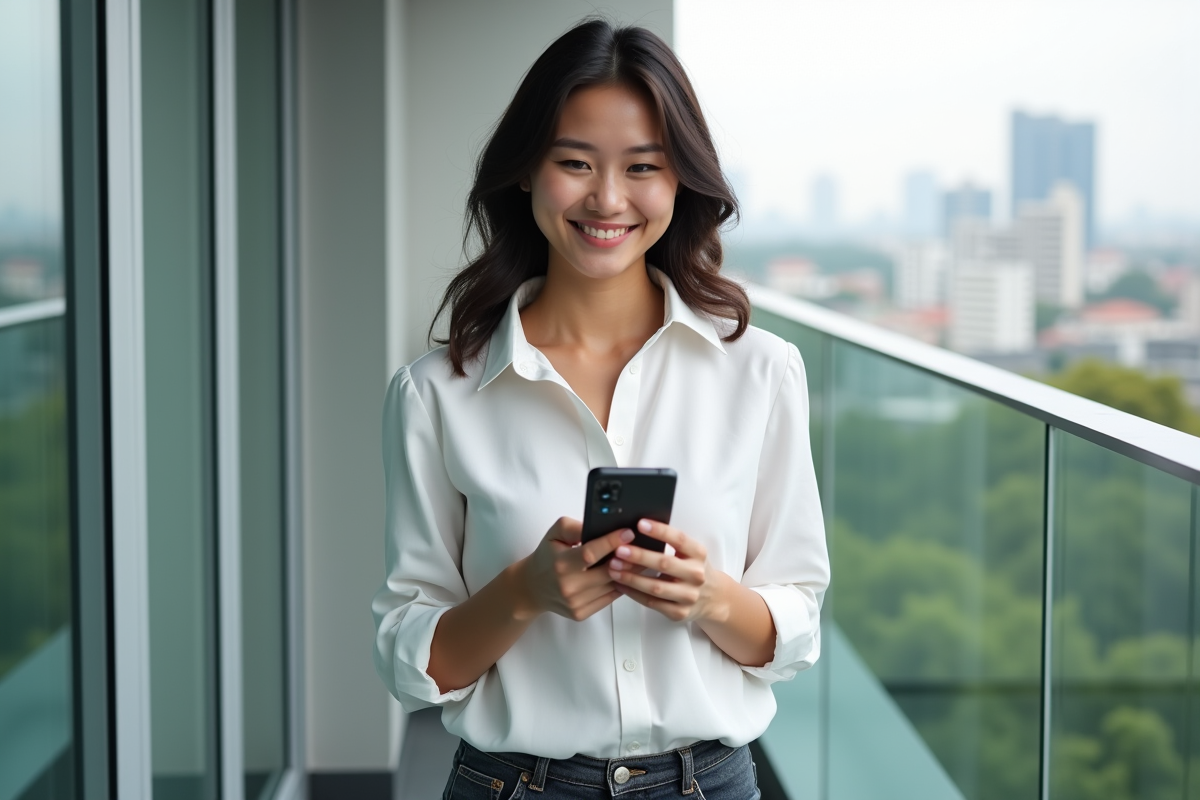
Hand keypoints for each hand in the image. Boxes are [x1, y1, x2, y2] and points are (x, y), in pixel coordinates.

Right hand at [515, 517, 633, 621]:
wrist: (532, 588)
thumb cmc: (547, 556)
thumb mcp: (554, 533)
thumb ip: (575, 527)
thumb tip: (599, 527)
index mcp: (561, 563)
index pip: (591, 553)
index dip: (612, 542)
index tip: (629, 533)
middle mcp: (569, 586)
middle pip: (607, 572)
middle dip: (628, 558)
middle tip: (643, 546)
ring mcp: (575, 602)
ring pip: (612, 586)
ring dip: (629, 573)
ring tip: (641, 559)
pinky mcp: (581, 613)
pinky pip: (609, 598)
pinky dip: (620, 586)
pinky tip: (627, 575)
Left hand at [607, 519, 729, 622]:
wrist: (713, 598)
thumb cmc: (694, 569)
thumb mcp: (691, 553)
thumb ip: (671, 543)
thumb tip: (639, 528)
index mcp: (698, 554)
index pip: (679, 539)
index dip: (659, 531)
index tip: (640, 524)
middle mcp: (696, 574)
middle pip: (664, 564)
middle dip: (639, 556)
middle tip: (619, 550)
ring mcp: (688, 596)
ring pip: (655, 587)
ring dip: (631, 577)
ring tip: (614, 568)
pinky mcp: (679, 612)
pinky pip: (652, 603)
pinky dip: (633, 593)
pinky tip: (620, 584)